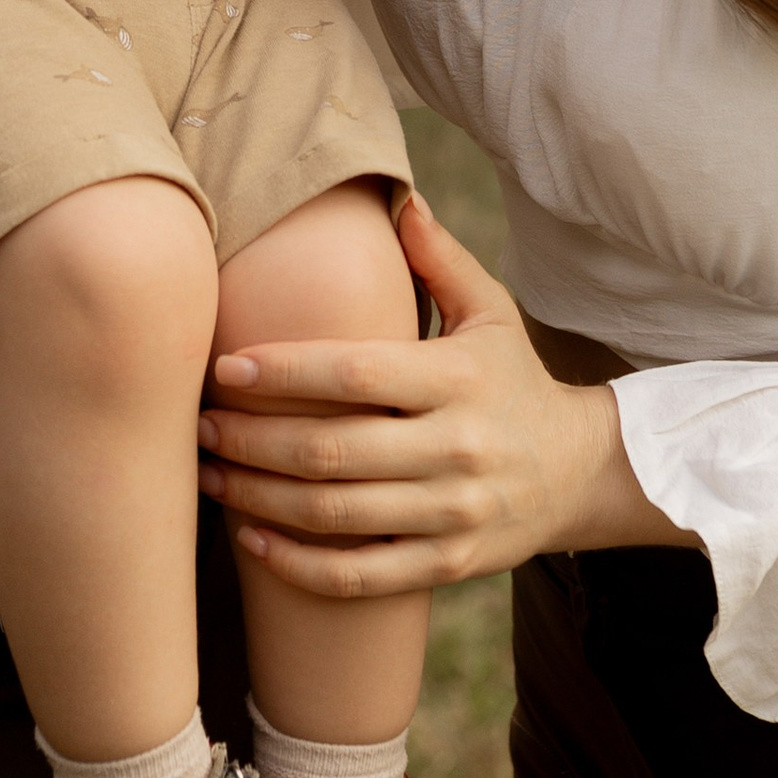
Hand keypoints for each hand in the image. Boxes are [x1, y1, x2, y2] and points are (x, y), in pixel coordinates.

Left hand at [194, 199, 692, 594]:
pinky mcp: (448, 565)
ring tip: (208, 473)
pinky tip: (252, 539)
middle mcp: (455, 449)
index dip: (285, 371)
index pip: (356, 374)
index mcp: (457, 379)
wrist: (579, 473)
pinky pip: (361, 577)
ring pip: (337, 516)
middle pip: (333, 451)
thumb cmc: (512, 379)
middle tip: (198, 423)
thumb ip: (440, 259)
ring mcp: (452, 514)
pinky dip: (299, 565)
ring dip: (260, 498)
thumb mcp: (491, 313)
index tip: (226, 365)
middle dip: (253, 439)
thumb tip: (397, 199)